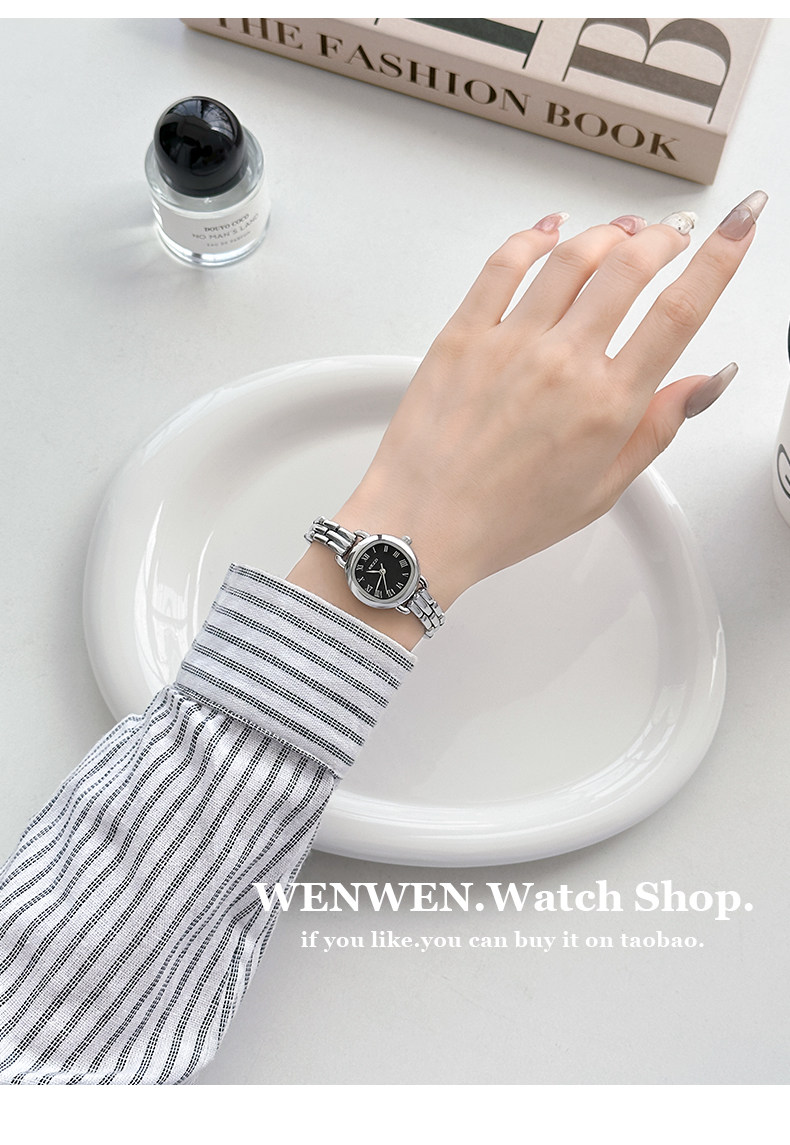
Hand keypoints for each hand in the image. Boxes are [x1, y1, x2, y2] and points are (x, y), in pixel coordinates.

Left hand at [291, 193, 765, 647]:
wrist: (422, 526)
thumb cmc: (505, 520)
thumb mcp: (601, 491)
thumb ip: (657, 428)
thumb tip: (705, 382)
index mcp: (607, 404)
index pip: (680, 312)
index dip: (720, 257)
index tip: (740, 226)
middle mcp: (563, 362)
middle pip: (630, 267)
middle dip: (664, 238)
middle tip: (673, 237)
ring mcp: (509, 341)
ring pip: (572, 256)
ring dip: (608, 233)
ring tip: (622, 231)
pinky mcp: (462, 334)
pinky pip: (503, 264)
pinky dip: (533, 236)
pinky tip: (550, 228)